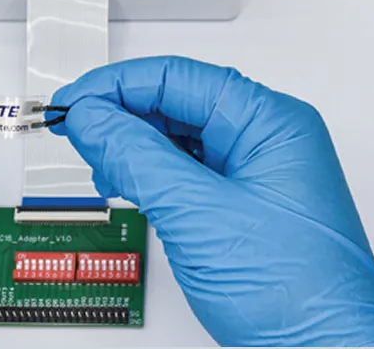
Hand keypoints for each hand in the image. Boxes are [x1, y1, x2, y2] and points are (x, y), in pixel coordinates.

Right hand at [50, 56, 373, 346]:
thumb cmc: (298, 294)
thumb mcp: (199, 215)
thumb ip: (138, 158)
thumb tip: (93, 118)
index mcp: (269, 122)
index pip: (179, 79)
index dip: (119, 85)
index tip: (76, 100)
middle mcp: (263, 140)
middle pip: (176, 104)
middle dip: (121, 116)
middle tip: (76, 131)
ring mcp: (251, 173)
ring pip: (176, 138)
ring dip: (131, 146)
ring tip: (97, 161)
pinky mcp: (238, 204)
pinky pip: (183, 171)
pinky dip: (147, 174)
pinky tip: (124, 180)